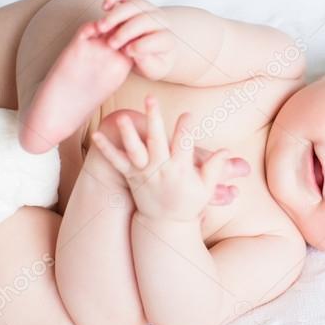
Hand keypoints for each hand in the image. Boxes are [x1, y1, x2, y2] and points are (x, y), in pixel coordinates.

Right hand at [82, 0, 176, 80]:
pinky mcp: (135, 0)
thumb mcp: (153, 70)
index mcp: (166, 39)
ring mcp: (147, 8)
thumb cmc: (151, 61)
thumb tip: (138, 53)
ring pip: (132, 4)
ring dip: (115, 15)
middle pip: (143, 20)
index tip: (127, 53)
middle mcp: (159, 20)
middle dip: (126, 31)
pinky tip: (105, 6)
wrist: (151, 48)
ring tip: (102, 28)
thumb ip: (148, 64)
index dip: (142, 45)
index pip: (158, 39)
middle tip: (111, 44)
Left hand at [90, 96, 248, 220]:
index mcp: (180, 170)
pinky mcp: (131, 177)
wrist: (165, 225)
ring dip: (128, 133)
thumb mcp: (207, 188)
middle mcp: (160, 170)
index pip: (184, 145)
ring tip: (121, 117)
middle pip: (157, 141)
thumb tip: (227, 150)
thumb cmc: (189, 204)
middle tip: (151, 99)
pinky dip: (106, 150)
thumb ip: (216, 168)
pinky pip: (117, 162)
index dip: (185, 129)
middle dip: (154, 119)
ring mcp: (144, 173)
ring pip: (135, 150)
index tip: (187, 115)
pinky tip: (96, 135)